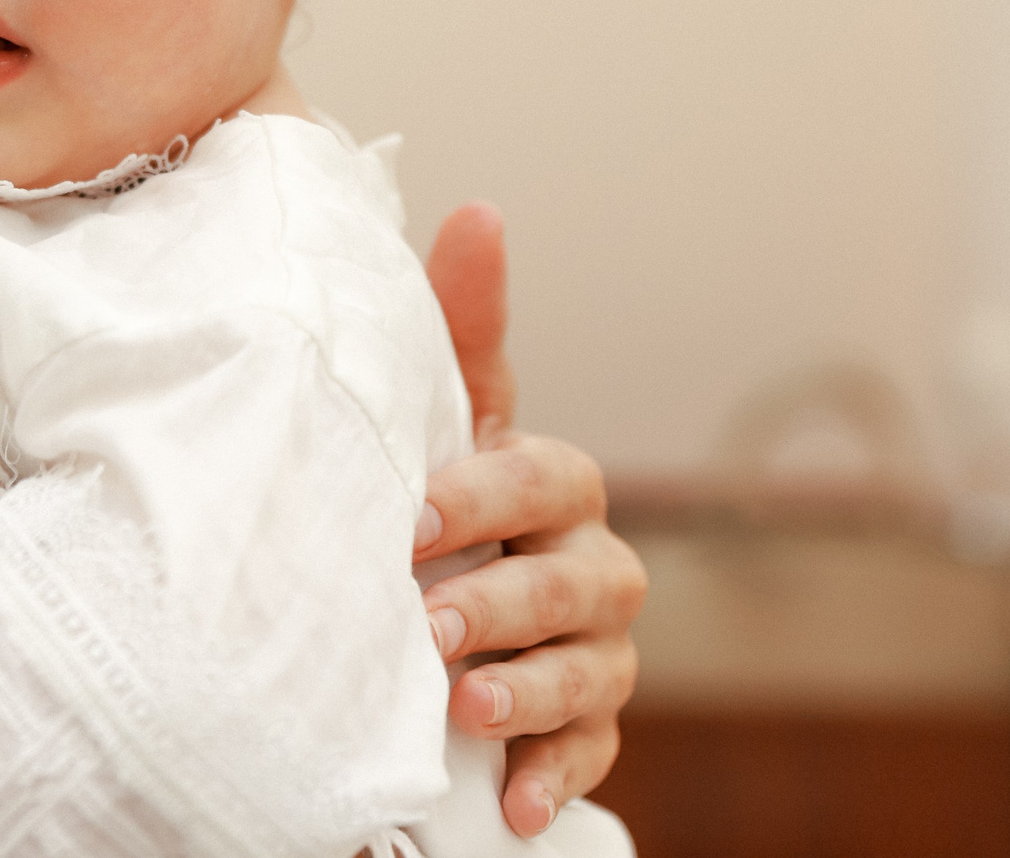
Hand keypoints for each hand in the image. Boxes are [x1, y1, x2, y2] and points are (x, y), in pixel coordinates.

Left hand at [419, 203, 646, 839]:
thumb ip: (460, 327)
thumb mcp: (439, 415)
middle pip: (574, 581)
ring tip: (462, 704)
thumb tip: (479, 211)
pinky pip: (587, 756)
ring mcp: (595, 651)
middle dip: (503, 603)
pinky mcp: (586, 727)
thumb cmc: (440, 494)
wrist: (430, 603)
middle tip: (428, 624)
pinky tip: (509, 800)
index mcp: (549, 483)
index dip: (484, 496)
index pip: (540, 476)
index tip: (414, 518)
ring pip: (589, 670)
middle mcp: (588, 563)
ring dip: (528, 691)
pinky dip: (550, 778)